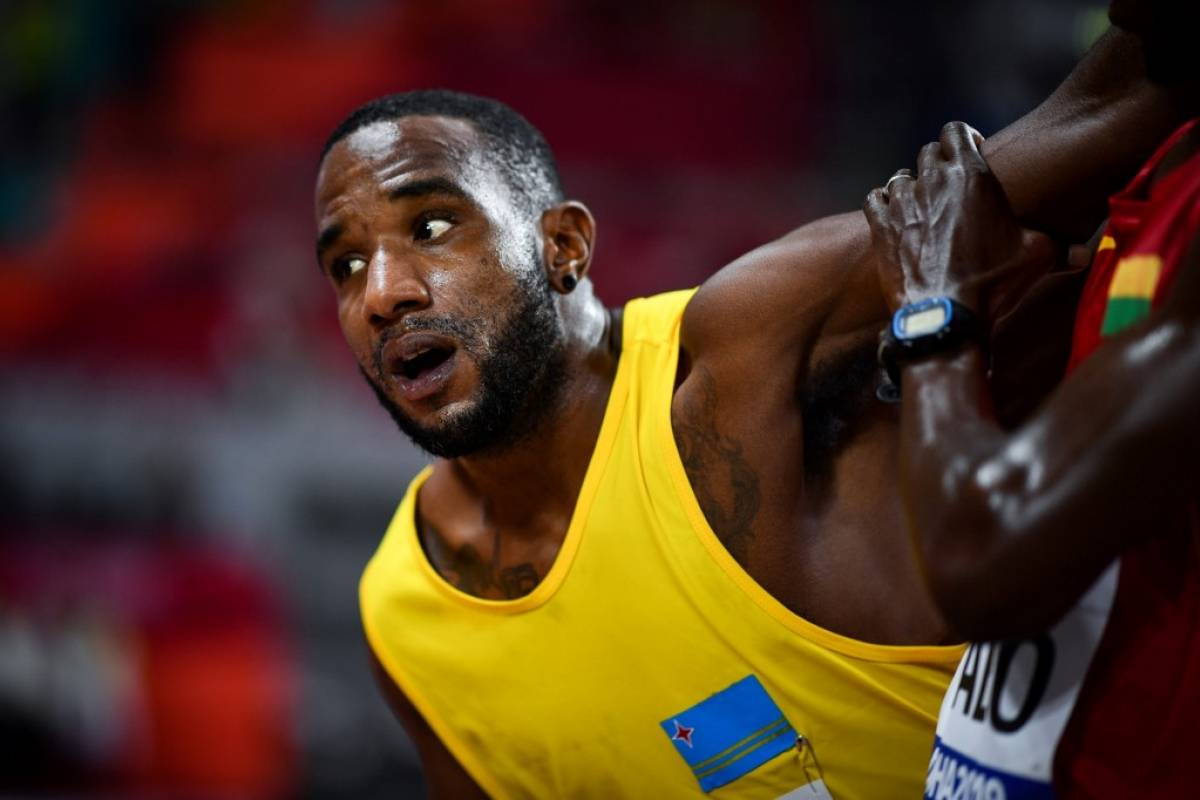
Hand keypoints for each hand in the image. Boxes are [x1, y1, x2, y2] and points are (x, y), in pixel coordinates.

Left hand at [864, 122, 1056, 317]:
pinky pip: (874, 198)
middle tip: (948, 186)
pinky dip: (882, 204)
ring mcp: (903, 202)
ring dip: (911, 186)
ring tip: (922, 207)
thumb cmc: (993, 282)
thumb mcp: (1037, 259)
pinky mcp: (879, 226)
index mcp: (972, 175)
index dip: (962, 139)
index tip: (970, 153)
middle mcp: (933, 180)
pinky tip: (892, 217)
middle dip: (938, 164)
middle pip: (928, 152)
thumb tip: (1088, 255)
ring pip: (901, 175)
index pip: (957, 130)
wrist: (945, 313)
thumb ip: (1061, 248)